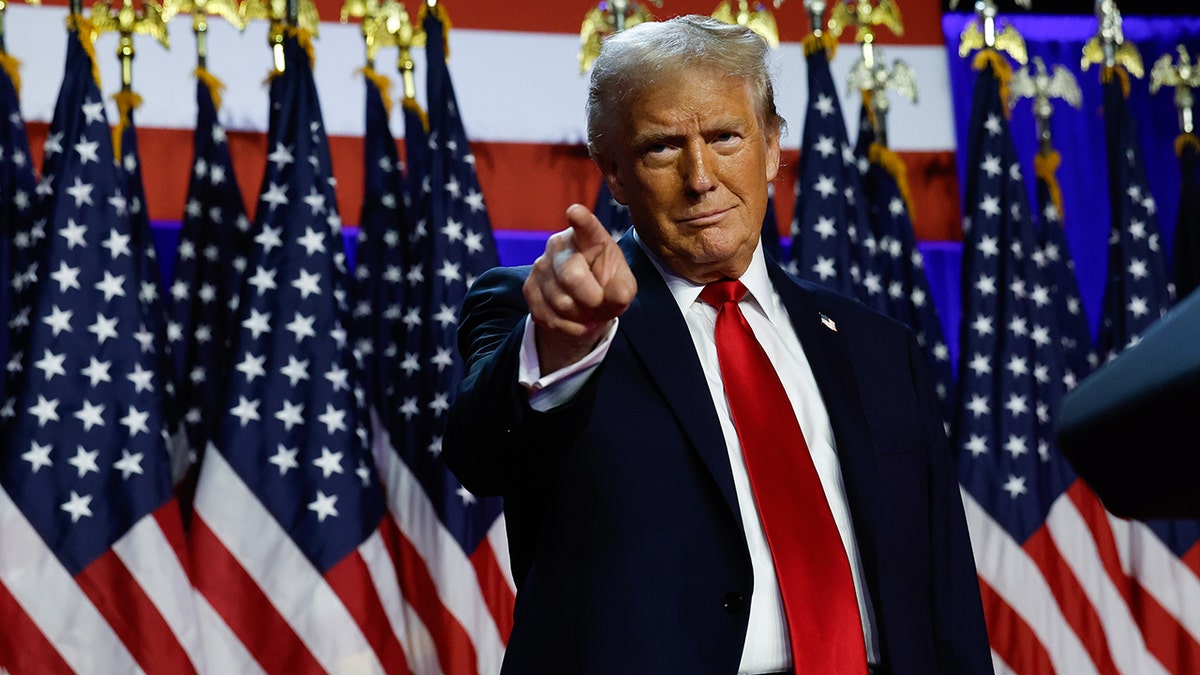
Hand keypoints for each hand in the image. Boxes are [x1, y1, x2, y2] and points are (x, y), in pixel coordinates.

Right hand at [523, 203, 636, 372]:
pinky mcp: (529, 288)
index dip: (581, 220)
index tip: (575, 212)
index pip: (585, 227)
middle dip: (591, 299)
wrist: (584, 304)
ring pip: (562, 303)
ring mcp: (540, 265)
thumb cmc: (607, 286)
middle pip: (572, 277)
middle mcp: (560, 245)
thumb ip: (623, 290)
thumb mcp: (623, 286)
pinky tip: (573, 318)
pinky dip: (569, 326)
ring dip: (580, 315)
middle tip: (598, 301)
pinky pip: (551, 318)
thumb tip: (616, 296)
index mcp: (589, 237)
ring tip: (586, 308)